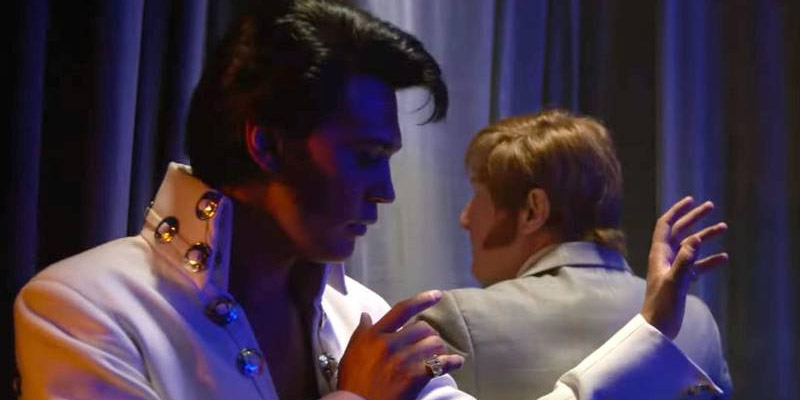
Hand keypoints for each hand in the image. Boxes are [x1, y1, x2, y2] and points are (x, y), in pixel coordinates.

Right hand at [337, 290, 464, 399]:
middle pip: (422, 327)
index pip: (402, 310)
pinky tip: (456, 362)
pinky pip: (441, 363)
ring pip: (434, 343)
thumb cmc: (353, 382)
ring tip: (438, 355)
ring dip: (439, 349)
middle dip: (428, 335)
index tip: (437, 295)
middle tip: (429, 344)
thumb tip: (365, 314)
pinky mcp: (415, 376)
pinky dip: (452, 362)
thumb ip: (361, 332)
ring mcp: (403, 360)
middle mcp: (390, 343)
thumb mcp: (351, 353)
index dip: (422, 300)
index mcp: (375, 335)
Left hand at [641, 197, 727, 338]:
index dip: (677, 211)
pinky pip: (698, 266)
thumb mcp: (674, 281)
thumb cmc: (661, 305)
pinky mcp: (682, 281)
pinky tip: (724, 257)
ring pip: (692, 247)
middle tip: (711, 206)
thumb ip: (684, 261)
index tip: (691, 200)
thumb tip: (695, 240)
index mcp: (659, 254)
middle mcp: (665, 257)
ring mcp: (674, 268)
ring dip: (706, 236)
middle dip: (694, 218)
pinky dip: (710, 260)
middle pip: (680, 231)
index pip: (666, 225)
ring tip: (724, 227)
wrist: (658, 327)